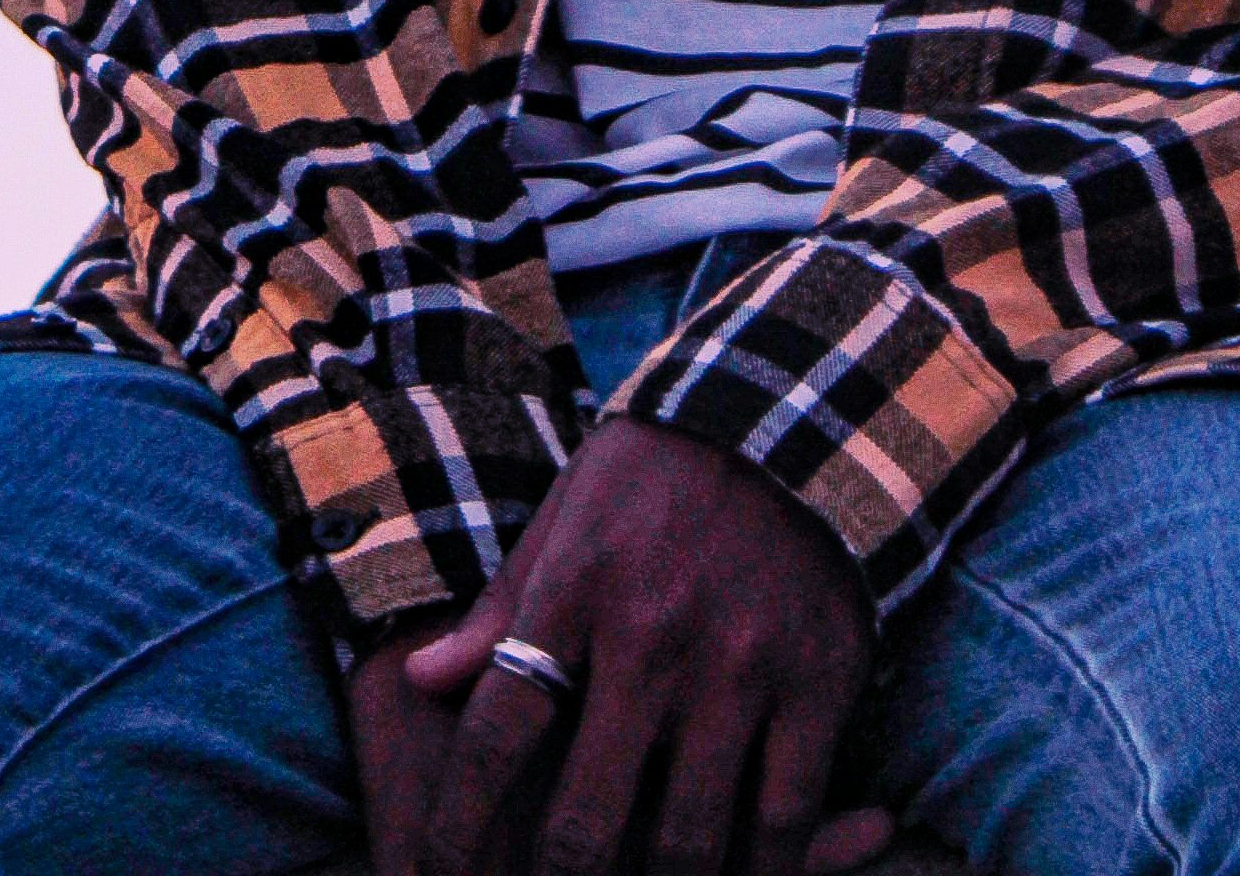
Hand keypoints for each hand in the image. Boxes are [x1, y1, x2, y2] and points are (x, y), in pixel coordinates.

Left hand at [392, 417, 882, 875]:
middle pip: (585, 817)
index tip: (439, 874)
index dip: (458, 824)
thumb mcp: (566, 513)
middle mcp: (653, 636)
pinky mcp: (817, 683)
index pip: (498, 733)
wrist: (792, 410)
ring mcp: (740, 666)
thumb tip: (422, 680)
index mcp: (577, 588)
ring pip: (687, 838)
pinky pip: (781, 817)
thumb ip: (501, 607)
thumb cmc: (657, 472)